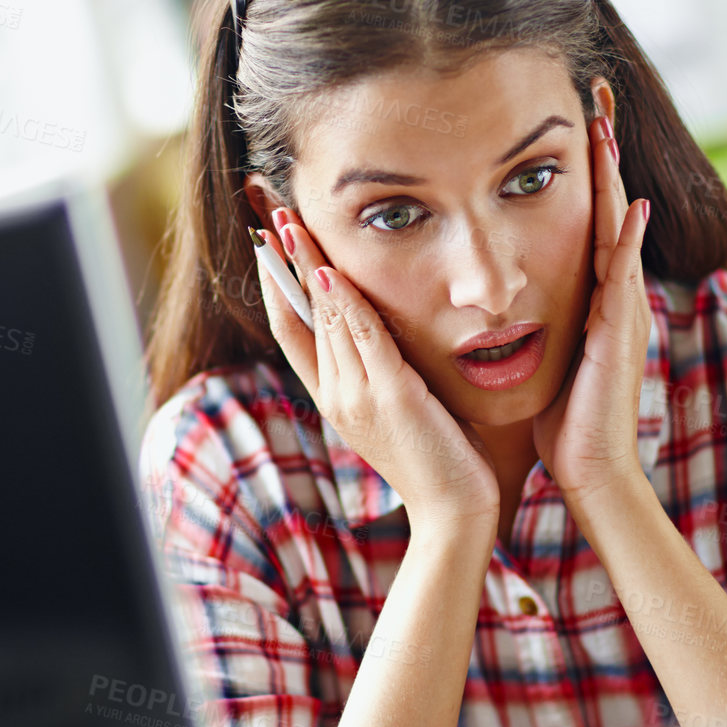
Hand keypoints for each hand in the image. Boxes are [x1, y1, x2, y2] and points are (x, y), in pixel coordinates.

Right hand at [252, 206, 500, 537]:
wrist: (455, 511)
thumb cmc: (441, 459)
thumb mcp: (402, 407)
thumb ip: (385, 369)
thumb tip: (384, 326)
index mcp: (335, 398)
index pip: (292, 331)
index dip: (276, 286)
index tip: (270, 245)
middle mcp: (336, 395)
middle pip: (300, 316)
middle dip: (285, 263)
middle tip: (275, 215)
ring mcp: (359, 397)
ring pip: (324, 319)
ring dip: (306, 267)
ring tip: (293, 224)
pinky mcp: (390, 397)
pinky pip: (361, 338)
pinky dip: (342, 302)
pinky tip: (329, 271)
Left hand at [532, 114, 652, 503]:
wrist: (588, 472)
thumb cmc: (559, 420)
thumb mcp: (544, 354)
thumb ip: (536, 319)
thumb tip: (498, 294)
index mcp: (593, 298)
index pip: (586, 218)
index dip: (580, 170)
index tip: (569, 118)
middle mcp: (614, 296)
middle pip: (608, 207)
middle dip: (601, 153)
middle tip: (594, 94)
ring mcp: (623, 313)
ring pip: (618, 229)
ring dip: (613, 178)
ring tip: (606, 127)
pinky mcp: (620, 336)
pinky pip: (624, 277)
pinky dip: (628, 241)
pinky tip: (631, 205)